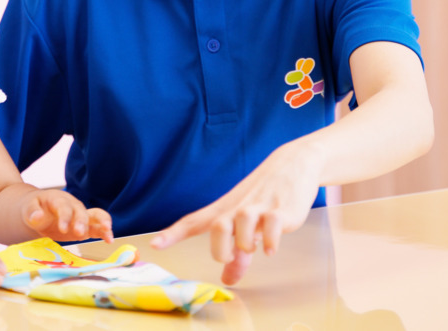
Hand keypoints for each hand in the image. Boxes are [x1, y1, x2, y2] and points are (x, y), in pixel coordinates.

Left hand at [22, 189, 113, 243]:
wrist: (39, 210)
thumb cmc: (35, 208)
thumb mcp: (29, 208)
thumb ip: (32, 212)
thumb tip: (37, 217)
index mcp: (58, 199)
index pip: (63, 206)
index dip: (64, 216)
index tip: (63, 228)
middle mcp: (73, 205)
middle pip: (80, 211)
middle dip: (81, 222)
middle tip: (80, 233)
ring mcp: (80, 215)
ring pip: (95, 215)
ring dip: (102, 223)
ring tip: (108, 234)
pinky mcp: (85, 226)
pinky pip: (97, 227)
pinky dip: (104, 232)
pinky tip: (110, 240)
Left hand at [150, 140, 322, 284]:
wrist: (292, 165)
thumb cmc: (263, 198)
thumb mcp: (247, 226)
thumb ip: (236, 256)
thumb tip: (227, 281)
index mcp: (223, 211)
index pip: (193, 222)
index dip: (173, 234)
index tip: (155, 244)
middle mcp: (236, 208)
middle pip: (217, 227)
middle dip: (221, 249)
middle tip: (230, 256)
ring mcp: (258, 208)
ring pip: (243, 225)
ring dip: (247, 243)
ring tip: (257, 246)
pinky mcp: (280, 210)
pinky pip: (271, 226)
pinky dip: (270, 241)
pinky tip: (271, 248)